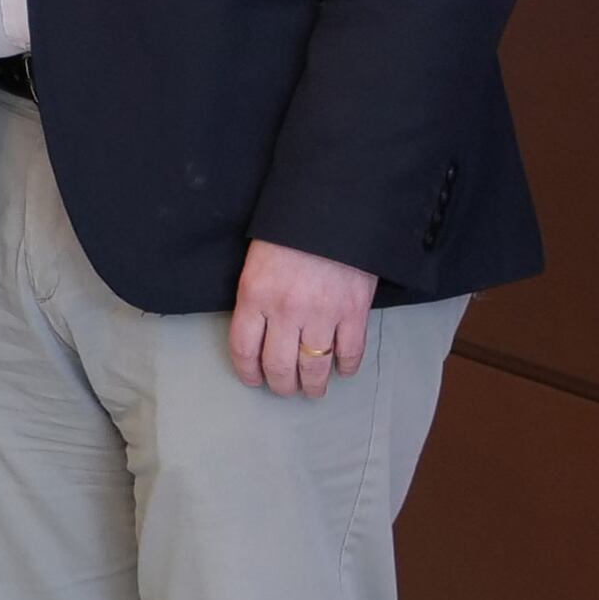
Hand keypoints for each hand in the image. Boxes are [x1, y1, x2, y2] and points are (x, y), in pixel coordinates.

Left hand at [229, 237, 377, 395]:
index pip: (244, 349)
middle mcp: (285, 311)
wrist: (334, 209)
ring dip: (313, 385)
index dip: (248, 372)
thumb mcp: (257, 261)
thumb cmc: (290, 231)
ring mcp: (322, 314)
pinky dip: (346, 367)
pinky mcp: (354, 312)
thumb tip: (257, 329)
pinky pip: (350, 352)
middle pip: (279, 365)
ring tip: (314, 390)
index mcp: (255, 296)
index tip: (254, 380)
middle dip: (281, 385)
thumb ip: (256, 297)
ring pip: (314, 366)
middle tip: (285, 389)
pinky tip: (342, 371)